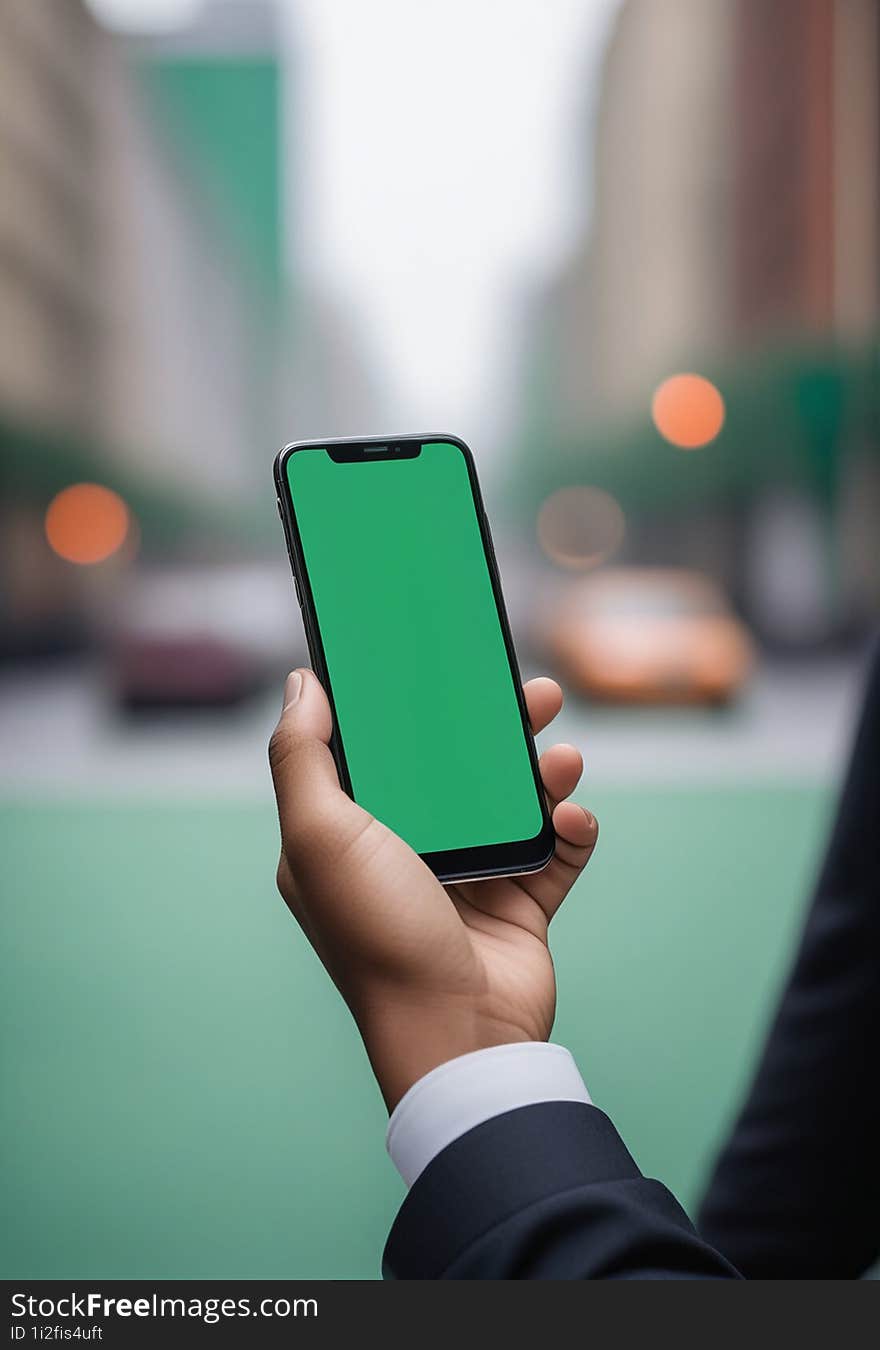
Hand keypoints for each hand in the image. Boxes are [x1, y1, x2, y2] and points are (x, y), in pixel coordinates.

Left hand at [269, 668, 597, 1110]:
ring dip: (542, 769)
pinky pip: (555, 847)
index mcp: (348, 835)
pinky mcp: (519, 902)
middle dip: (494, 725)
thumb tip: (302, 683)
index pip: (376, 750)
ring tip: (561, 755)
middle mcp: (407, 850)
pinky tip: (571, 818)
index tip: (432, 657)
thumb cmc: (379, 936)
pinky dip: (571, 827)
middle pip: (454, 765)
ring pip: (512, 798)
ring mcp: (468, 876)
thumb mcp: (320, 837)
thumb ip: (301, 756)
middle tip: (531, 693)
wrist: (459, 1035)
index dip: (402, 703)